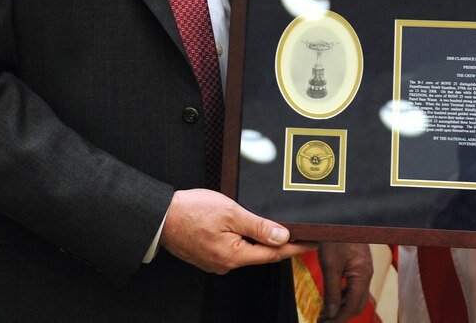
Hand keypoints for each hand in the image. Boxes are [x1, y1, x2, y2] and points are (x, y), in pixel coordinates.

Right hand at [160, 189, 313, 273]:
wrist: (160, 216)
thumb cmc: (192, 210)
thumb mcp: (231, 213)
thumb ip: (258, 226)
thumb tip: (282, 236)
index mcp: (233, 255)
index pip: (274, 253)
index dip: (297, 247)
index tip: (314, 242)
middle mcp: (225, 264)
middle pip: (262, 254)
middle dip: (282, 244)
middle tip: (303, 233)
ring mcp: (216, 262)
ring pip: (248, 251)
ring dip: (263, 241)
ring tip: (281, 229)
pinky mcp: (209, 255)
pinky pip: (235, 249)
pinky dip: (247, 240)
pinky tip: (253, 230)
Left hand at [317, 242, 373, 321]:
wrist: (340, 216)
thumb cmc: (335, 237)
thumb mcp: (330, 265)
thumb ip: (331, 291)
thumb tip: (331, 313)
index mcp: (362, 275)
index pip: (352, 307)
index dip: (338, 320)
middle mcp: (366, 274)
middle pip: (357, 305)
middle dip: (340, 316)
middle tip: (323, 321)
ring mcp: (364, 270)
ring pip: (355, 297)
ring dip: (341, 308)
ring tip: (324, 314)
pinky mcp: (359, 266)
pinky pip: (354, 287)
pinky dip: (343, 297)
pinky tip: (332, 299)